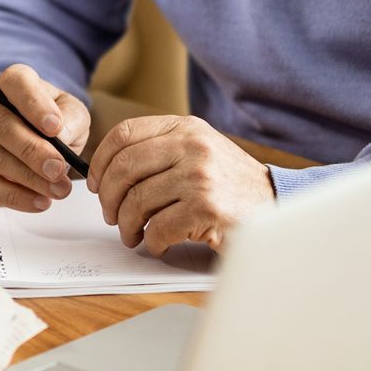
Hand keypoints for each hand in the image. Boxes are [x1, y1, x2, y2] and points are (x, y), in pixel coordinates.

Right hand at [0, 64, 91, 211]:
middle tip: (58, 168)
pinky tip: (39, 201)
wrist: (39, 139)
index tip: (55, 128)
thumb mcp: (72, 113)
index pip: (16, 84)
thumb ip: (71, 119)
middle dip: (32, 151)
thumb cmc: (55, 121)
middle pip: (1, 125)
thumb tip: (61, 135)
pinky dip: (13, 196)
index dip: (34, 106)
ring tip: (58, 189)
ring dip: (27, 178)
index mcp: (12, 83)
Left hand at [86, 116, 275, 255]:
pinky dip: (151, 242)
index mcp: (185, 128)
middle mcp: (192, 147)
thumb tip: (107, 171)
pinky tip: (158, 243)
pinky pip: (157, 229)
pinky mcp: (206, 210)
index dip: (99, 161)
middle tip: (110, 215)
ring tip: (132, 234)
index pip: (123, 134)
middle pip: (123, 169)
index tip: (94, 182)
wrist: (276, 204)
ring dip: (126, 225)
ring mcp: (200, 177)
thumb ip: (160, 151)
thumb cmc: (231, 183)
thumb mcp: (199, 150)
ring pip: (136, 202)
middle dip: (107, 198)